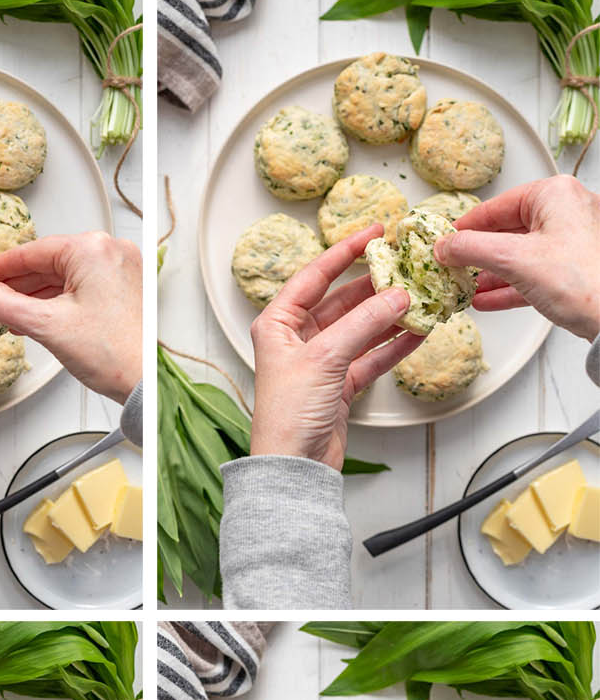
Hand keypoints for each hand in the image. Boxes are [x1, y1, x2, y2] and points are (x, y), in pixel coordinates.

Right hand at [0, 232, 141, 403]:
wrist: (146, 382)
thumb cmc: (114, 354)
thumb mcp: (47, 326)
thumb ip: (8, 305)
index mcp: (92, 249)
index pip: (33, 251)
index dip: (1, 266)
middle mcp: (110, 252)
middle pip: (49, 263)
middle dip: (18, 285)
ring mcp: (121, 270)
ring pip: (64, 278)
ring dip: (36, 296)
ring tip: (10, 314)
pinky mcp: (124, 290)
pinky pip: (81, 288)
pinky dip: (57, 302)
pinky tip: (38, 317)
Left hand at [249, 226, 422, 468]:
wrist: (293, 467)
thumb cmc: (289, 414)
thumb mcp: (325, 358)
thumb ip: (363, 323)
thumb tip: (398, 295)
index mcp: (278, 324)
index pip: (315, 276)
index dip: (345, 252)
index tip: (376, 232)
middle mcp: (297, 339)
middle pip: (342, 301)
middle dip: (376, 285)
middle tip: (407, 267)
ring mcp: (321, 362)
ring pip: (361, 328)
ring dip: (389, 315)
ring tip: (421, 297)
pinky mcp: (339, 386)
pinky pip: (371, 356)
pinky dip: (393, 345)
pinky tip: (418, 331)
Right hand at [435, 176, 599, 340]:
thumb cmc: (581, 280)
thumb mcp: (514, 259)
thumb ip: (472, 249)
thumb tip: (444, 246)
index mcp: (554, 195)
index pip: (496, 206)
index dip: (465, 227)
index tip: (443, 242)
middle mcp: (566, 212)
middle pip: (507, 231)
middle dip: (477, 255)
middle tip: (451, 267)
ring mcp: (572, 242)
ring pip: (518, 255)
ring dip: (489, 274)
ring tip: (463, 287)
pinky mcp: (573, 271)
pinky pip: (531, 274)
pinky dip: (508, 286)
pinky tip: (485, 299)